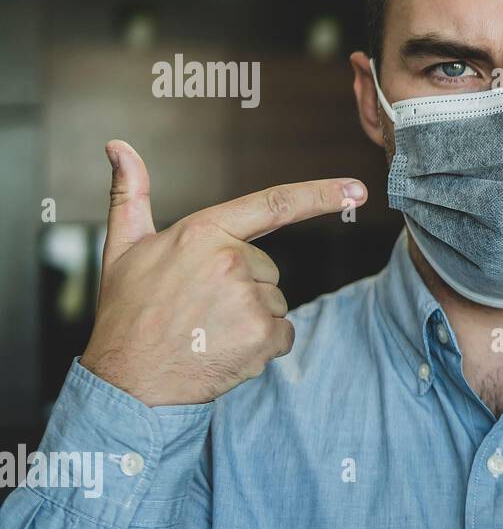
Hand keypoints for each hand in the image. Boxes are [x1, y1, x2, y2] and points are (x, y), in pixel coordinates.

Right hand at [80, 140, 366, 406]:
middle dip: (244, 286)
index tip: (357, 188)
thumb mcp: (122, 248)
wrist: (129, 382)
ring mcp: (249, 299)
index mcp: (204, 232)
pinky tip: (225, 348)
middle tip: (200, 307)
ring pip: (275, 302)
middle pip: (268, 268)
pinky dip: (263, 344)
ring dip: (251, 317)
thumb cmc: (129, 314)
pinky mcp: (262, 335)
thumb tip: (120, 146)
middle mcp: (231, 261)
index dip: (321, 194)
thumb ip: (131, 194)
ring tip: (207, 329)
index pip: (274, 204)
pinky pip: (283, 333)